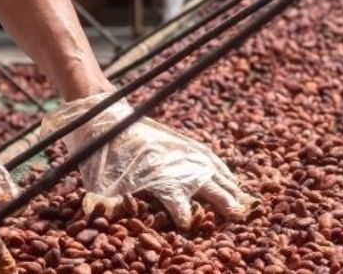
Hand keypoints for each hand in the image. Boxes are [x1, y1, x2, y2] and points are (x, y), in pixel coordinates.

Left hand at [40, 92, 254, 227]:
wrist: (105, 117)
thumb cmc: (101, 152)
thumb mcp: (101, 180)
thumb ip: (110, 200)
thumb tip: (110, 215)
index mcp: (154, 170)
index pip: (175, 197)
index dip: (182, 213)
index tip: (187, 224)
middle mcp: (172, 160)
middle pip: (204, 182)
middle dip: (221, 200)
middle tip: (236, 215)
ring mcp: (180, 148)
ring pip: (211, 168)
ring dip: (227, 183)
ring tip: (241, 198)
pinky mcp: (180, 141)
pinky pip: (207, 155)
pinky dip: (220, 166)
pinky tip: (229, 176)